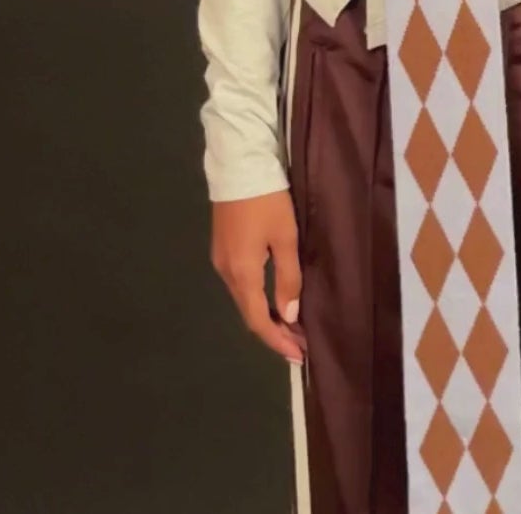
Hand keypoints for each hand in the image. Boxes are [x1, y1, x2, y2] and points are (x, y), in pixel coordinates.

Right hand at [210, 189, 306, 363]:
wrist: (239, 165)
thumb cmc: (267, 200)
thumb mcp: (285, 236)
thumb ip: (288, 277)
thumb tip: (289, 315)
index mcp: (242, 273)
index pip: (258, 320)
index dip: (278, 340)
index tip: (298, 356)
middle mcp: (226, 272)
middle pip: (249, 313)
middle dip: (273, 331)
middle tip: (299, 343)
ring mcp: (221, 259)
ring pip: (244, 298)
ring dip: (266, 314)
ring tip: (291, 324)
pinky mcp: (223, 247)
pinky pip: (241, 283)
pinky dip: (257, 296)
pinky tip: (273, 296)